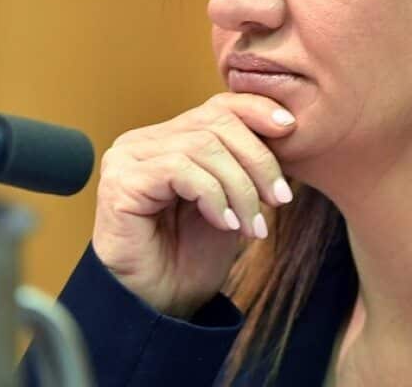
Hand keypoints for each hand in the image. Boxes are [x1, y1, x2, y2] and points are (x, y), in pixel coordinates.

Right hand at [92, 92, 296, 317]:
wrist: (162, 304)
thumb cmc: (193, 255)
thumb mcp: (232, 200)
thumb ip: (244, 162)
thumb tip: (285, 125)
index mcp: (168, 138)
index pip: (217, 106)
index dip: (257, 110)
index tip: (291, 128)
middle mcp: (143, 141)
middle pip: (215, 122)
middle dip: (257, 159)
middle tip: (280, 199)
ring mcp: (127, 159)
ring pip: (203, 146)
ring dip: (240, 188)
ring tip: (252, 225)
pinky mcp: (121, 183)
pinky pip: (180, 170)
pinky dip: (213, 196)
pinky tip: (225, 223)